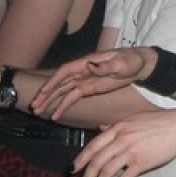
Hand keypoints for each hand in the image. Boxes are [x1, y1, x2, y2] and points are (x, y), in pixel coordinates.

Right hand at [31, 47, 154, 119]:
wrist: (140, 65)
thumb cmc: (131, 61)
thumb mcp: (122, 63)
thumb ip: (106, 66)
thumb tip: (90, 65)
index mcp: (87, 62)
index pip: (65, 71)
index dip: (53, 81)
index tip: (42, 92)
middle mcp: (82, 70)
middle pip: (60, 82)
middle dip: (46, 94)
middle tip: (34, 106)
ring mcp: (84, 80)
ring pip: (63, 91)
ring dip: (50, 101)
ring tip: (39, 112)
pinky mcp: (89, 88)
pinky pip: (72, 97)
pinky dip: (63, 106)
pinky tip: (55, 116)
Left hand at [69, 107, 175, 176]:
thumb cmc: (157, 121)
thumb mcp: (132, 118)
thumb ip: (114, 125)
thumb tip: (99, 128)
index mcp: (117, 128)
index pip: (93, 145)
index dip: (80, 159)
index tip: (72, 170)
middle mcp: (121, 139)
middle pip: (96, 161)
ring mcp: (131, 151)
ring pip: (107, 172)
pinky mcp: (142, 162)